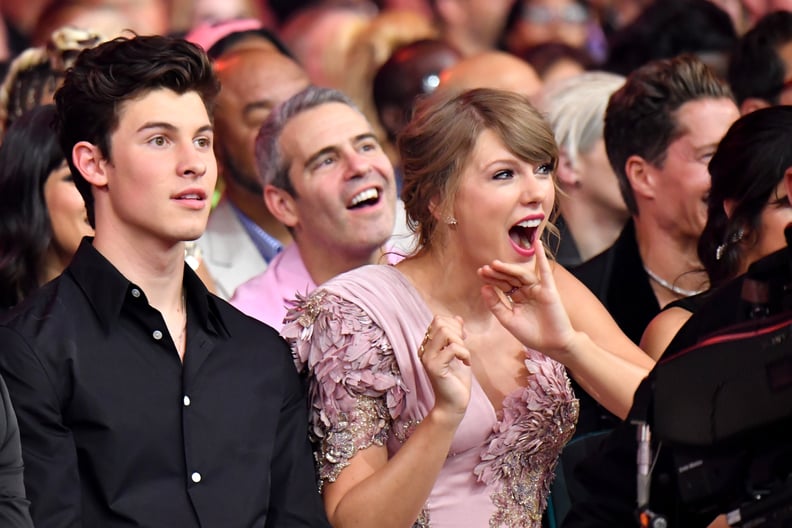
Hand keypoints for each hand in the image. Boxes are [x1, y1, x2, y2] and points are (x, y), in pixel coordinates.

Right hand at [418, 315, 471, 425]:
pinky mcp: (434, 367)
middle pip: (439, 322)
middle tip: (462, 349)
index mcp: (428, 345)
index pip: (438, 320)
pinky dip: (464, 353)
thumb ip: (457, 335)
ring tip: (463, 356)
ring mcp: (427, 358)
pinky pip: (452, 348)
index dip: (454, 325)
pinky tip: (466, 363)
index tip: (462, 341)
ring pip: (444, 332)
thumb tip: (457, 318)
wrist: (454, 404)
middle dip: (457, 331)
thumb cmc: (457, 380)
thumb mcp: (459, 352)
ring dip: (460, 342)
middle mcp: (424, 350)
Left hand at [478, 240, 576, 357]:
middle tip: (485, 268)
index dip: (492, 278)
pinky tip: (537, 243)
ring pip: (522, 275)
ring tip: (496, 264)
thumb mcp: (508, 320)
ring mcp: (538, 289)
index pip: (503, 285)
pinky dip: (542, 257)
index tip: (480, 273)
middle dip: (497, 273)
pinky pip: (545, 271)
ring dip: (509, 268)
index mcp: (517, 299)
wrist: (553, 345)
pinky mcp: (549, 290)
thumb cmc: (531, 334)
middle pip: (510, 278)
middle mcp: (527, 292)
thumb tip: (484, 287)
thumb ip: (495, 305)